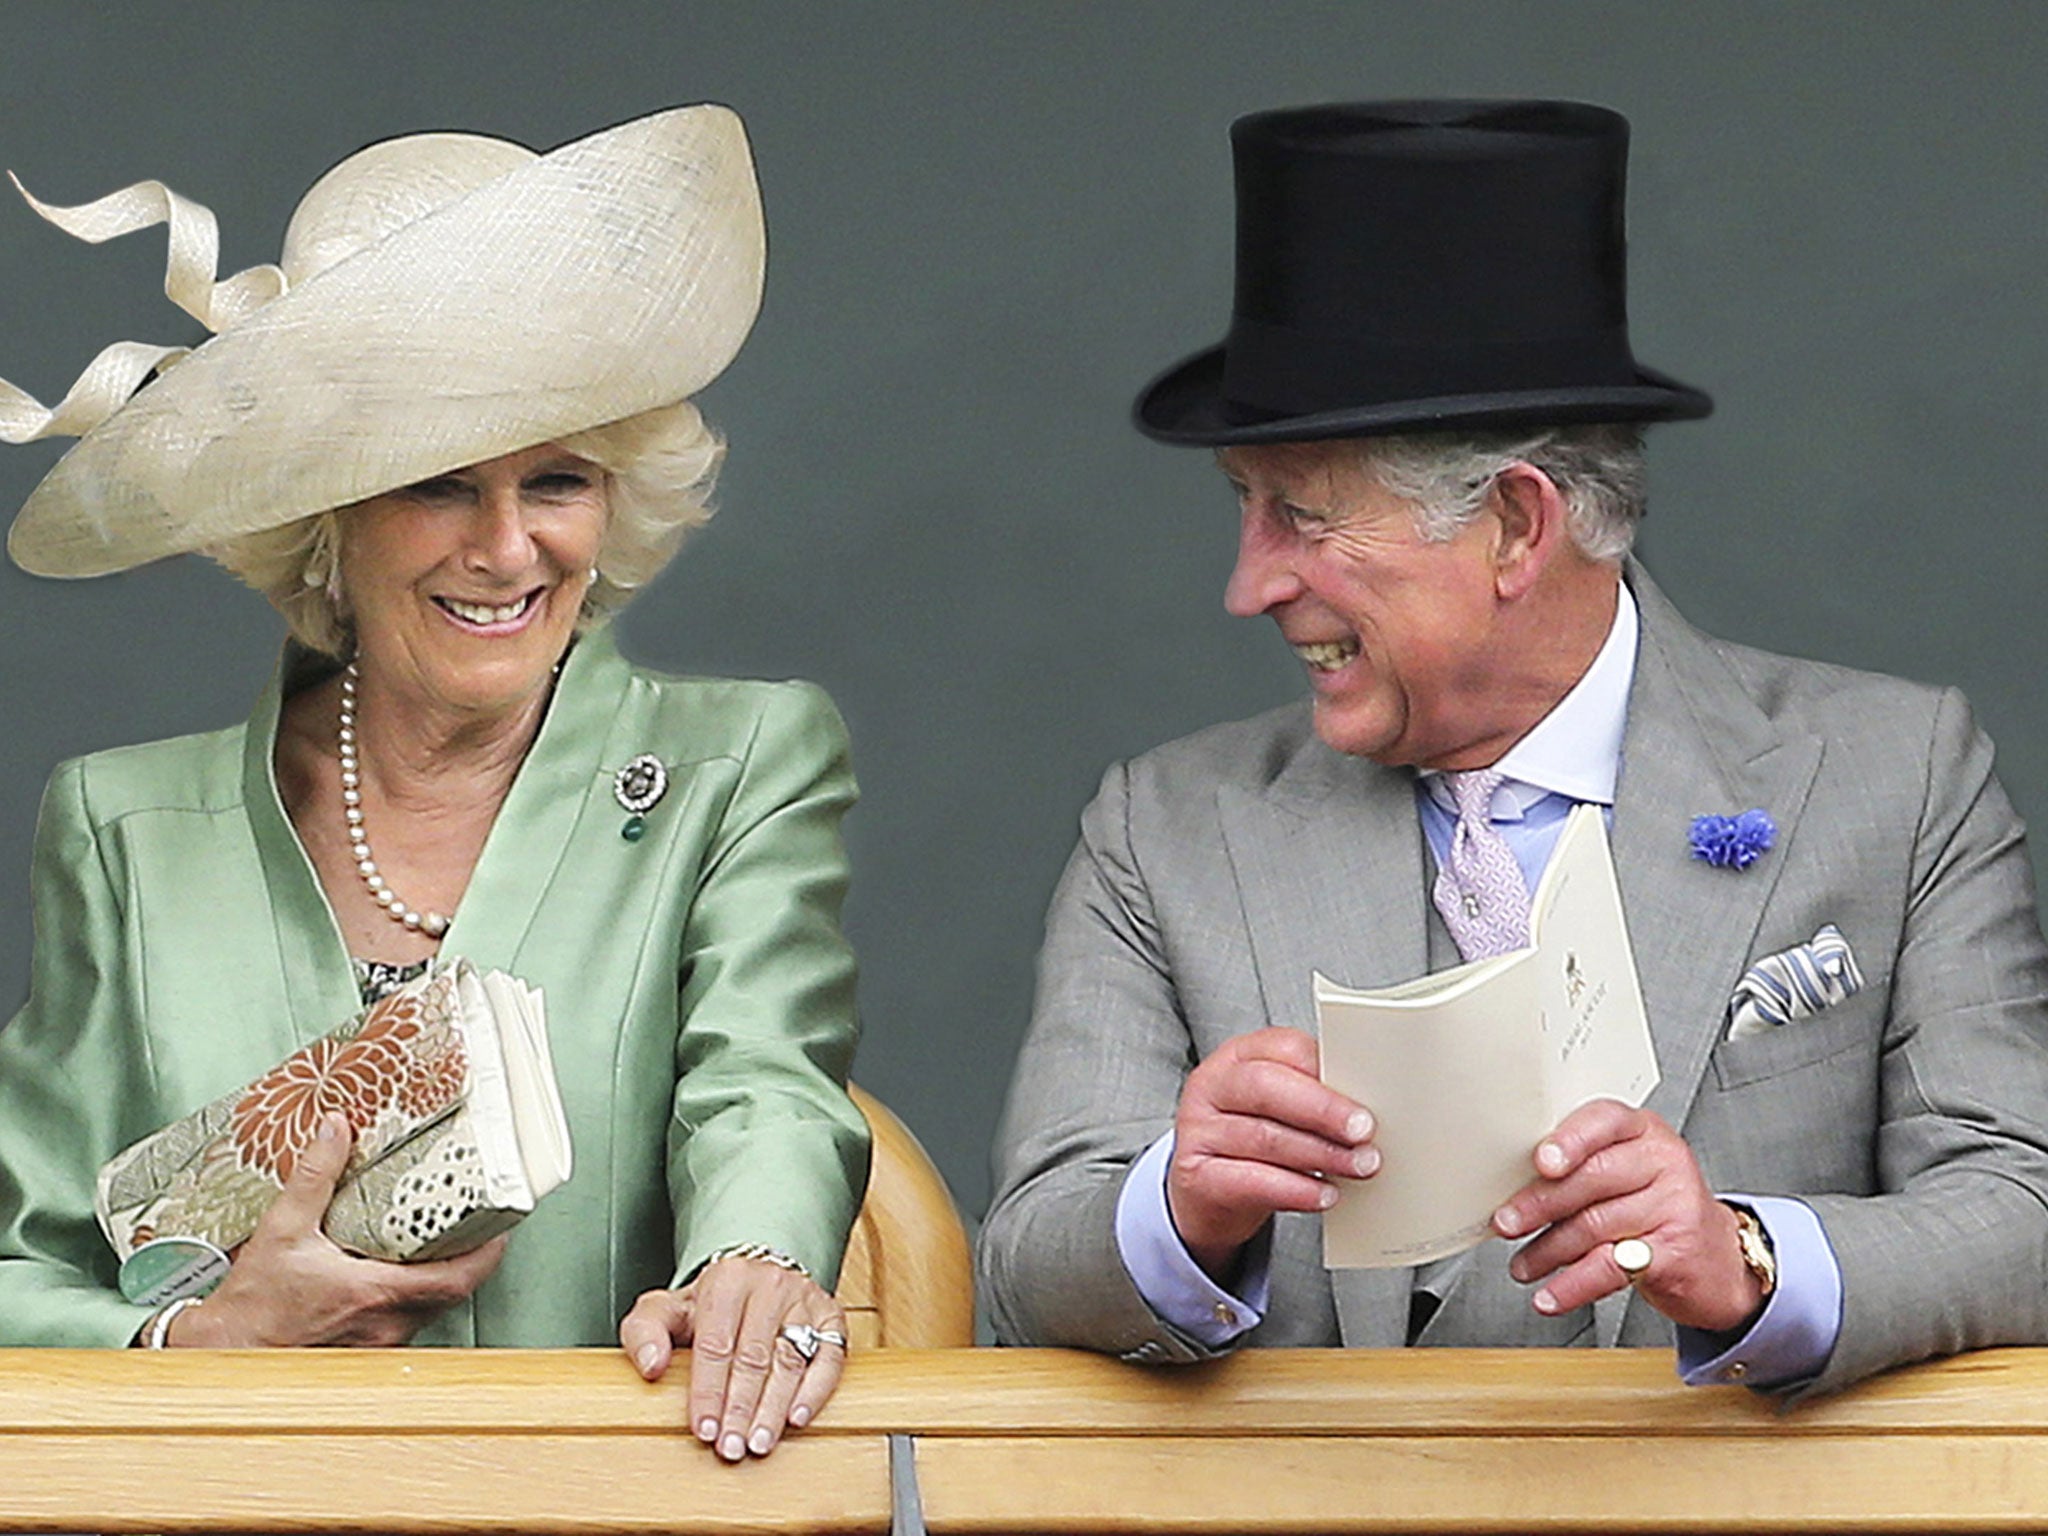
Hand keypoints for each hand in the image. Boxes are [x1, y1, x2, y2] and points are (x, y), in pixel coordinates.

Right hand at [168, 1111, 505, 1345]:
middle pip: (454, 1292)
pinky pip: (408, 1320)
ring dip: (444, 1275)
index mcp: (373, 1294)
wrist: (222, 1355)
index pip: (458, 1279)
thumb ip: (314, 1177)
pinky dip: (417, 1293)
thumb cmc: (251, 1306)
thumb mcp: (282, 1230)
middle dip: (473, 1257)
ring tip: (448, 1239)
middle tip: (482, 1223)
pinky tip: (405, 1270)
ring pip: (432, 1308)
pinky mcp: (365, 1351)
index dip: (489, 1252)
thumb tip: (336, 1129)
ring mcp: (378, 1343)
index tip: (504, 1225)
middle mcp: (385, 1324)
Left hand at [620, 1256, 847, 1460]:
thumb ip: (644, 1331)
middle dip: (741, 1408)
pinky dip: (815, 1390)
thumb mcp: (666, 1309)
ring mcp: (804, 1299)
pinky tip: (797, 1418)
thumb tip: (651, 1365)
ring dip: (774, 1408)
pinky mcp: (830, 1316)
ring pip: (790, 1360)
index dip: (709, 1391)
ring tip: (759, 1443)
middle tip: (731, 1447)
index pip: (716, 1343)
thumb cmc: (707, 1307)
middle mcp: (770, 1284)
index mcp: (727, 1279)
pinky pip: (830, 1357)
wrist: (752, 1282)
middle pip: (754, 1356)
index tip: (704, 1429)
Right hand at [1167, 1026, 1377, 1280]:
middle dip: (1323, 1109)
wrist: (1205, 1195)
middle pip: (1266, 1087)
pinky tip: (1324, 1194)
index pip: (1284, 1049)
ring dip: (1320, 1154)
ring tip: (1358, 1167)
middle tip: (1364, 1130)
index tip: (1366, 1094)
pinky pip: (1250, 1181)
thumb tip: (1368, 1109)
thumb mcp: (1276, 1110)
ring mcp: (1197, 1131)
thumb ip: (1311, 1098)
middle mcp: (1211, 1086)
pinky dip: (1295, 1190)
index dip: (1326, 1070)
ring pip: (1264, 1137)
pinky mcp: (1195, 1177)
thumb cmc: (1252, 1144)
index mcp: (1237, 1057)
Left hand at [1492, 1098, 1764, 1332]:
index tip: (1540, 1162)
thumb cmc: (1657, 1206)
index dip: (1570, 1141)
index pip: (1604, 1121)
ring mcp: (1675, 1206)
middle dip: (1540, 1203)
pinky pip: (1611, 1267)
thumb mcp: (1626, 1170)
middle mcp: (1663, 1161)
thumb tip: (1513, 1183)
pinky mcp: (1676, 1253)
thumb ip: (1581, 1165)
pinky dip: (1572, 1285)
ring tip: (1523, 1265)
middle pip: (1592, 1177)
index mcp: (1643, 1130)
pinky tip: (1550, 1295)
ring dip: (1547, 1250)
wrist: (1719, 1260)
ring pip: (1595, 1225)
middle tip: (1506, 1222)